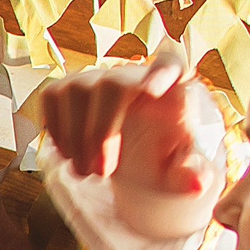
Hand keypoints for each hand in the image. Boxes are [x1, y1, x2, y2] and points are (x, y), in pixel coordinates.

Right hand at [38, 48, 224, 239]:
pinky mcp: (67, 86)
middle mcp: (131, 74)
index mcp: (171, 86)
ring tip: (84, 171)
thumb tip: (196, 184)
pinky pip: (53, 97)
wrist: (133, 152)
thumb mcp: (178, 170)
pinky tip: (69, 154)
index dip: (161, 73)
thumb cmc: (161, 154)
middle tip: (101, 174)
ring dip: (75, 137)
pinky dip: (56, 130)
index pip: (171, 64)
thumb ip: (189, 175)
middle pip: (112, 87)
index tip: (151, 91)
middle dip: (101, 133)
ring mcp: (96, 77)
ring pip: (77, 91)